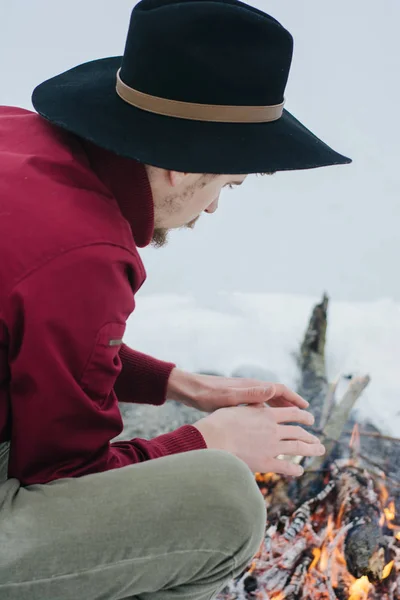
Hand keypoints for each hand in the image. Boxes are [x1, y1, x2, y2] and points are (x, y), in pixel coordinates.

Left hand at [167, 369, 308, 411]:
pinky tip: (267, 424)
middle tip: (305, 417)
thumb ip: (250, 395)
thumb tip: (272, 389)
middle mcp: (250, 388)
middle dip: (291, 405)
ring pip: (268, 401)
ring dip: (280, 409)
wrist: (190, 390)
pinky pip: (258, 406)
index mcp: (252, 386)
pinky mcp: (237, 399)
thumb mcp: (228, 397)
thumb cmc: (207, 395)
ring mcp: (243, 393)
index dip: (294, 399)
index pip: (279, 389)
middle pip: (277, 395)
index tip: (306, 408)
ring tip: (292, 422)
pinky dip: (267, 412)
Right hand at [192, 404, 324, 475]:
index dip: (303, 417)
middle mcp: (273, 430)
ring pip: (298, 448)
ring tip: (319, 451)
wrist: (212, 439)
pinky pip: (286, 466)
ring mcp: (271, 447)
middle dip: (310, 436)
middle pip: (298, 432)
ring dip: (311, 449)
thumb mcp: (238, 407)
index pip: (292, 414)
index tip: (310, 419)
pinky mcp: (265, 463)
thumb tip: (263, 399)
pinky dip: (295, 469)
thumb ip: (253, 406)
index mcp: (267, 414)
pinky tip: (299, 470)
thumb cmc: (219, 422)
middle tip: (317, 440)